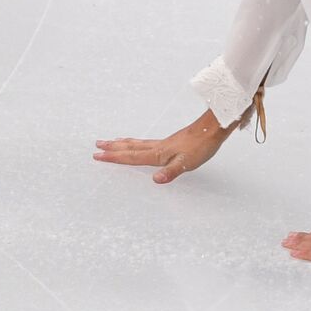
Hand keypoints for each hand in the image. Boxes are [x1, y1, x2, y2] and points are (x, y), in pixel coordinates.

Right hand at [92, 109, 232, 183]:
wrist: (214, 128)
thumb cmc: (201, 147)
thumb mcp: (187, 163)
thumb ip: (170, 172)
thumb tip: (156, 181)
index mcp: (158, 154)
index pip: (132, 157)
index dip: (114, 158)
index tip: (97, 156)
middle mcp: (158, 147)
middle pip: (131, 148)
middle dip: (113, 148)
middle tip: (96, 145)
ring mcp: (164, 143)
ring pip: (138, 143)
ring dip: (123, 143)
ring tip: (111, 141)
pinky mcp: (172, 142)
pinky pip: (147, 142)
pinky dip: (137, 142)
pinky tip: (141, 144)